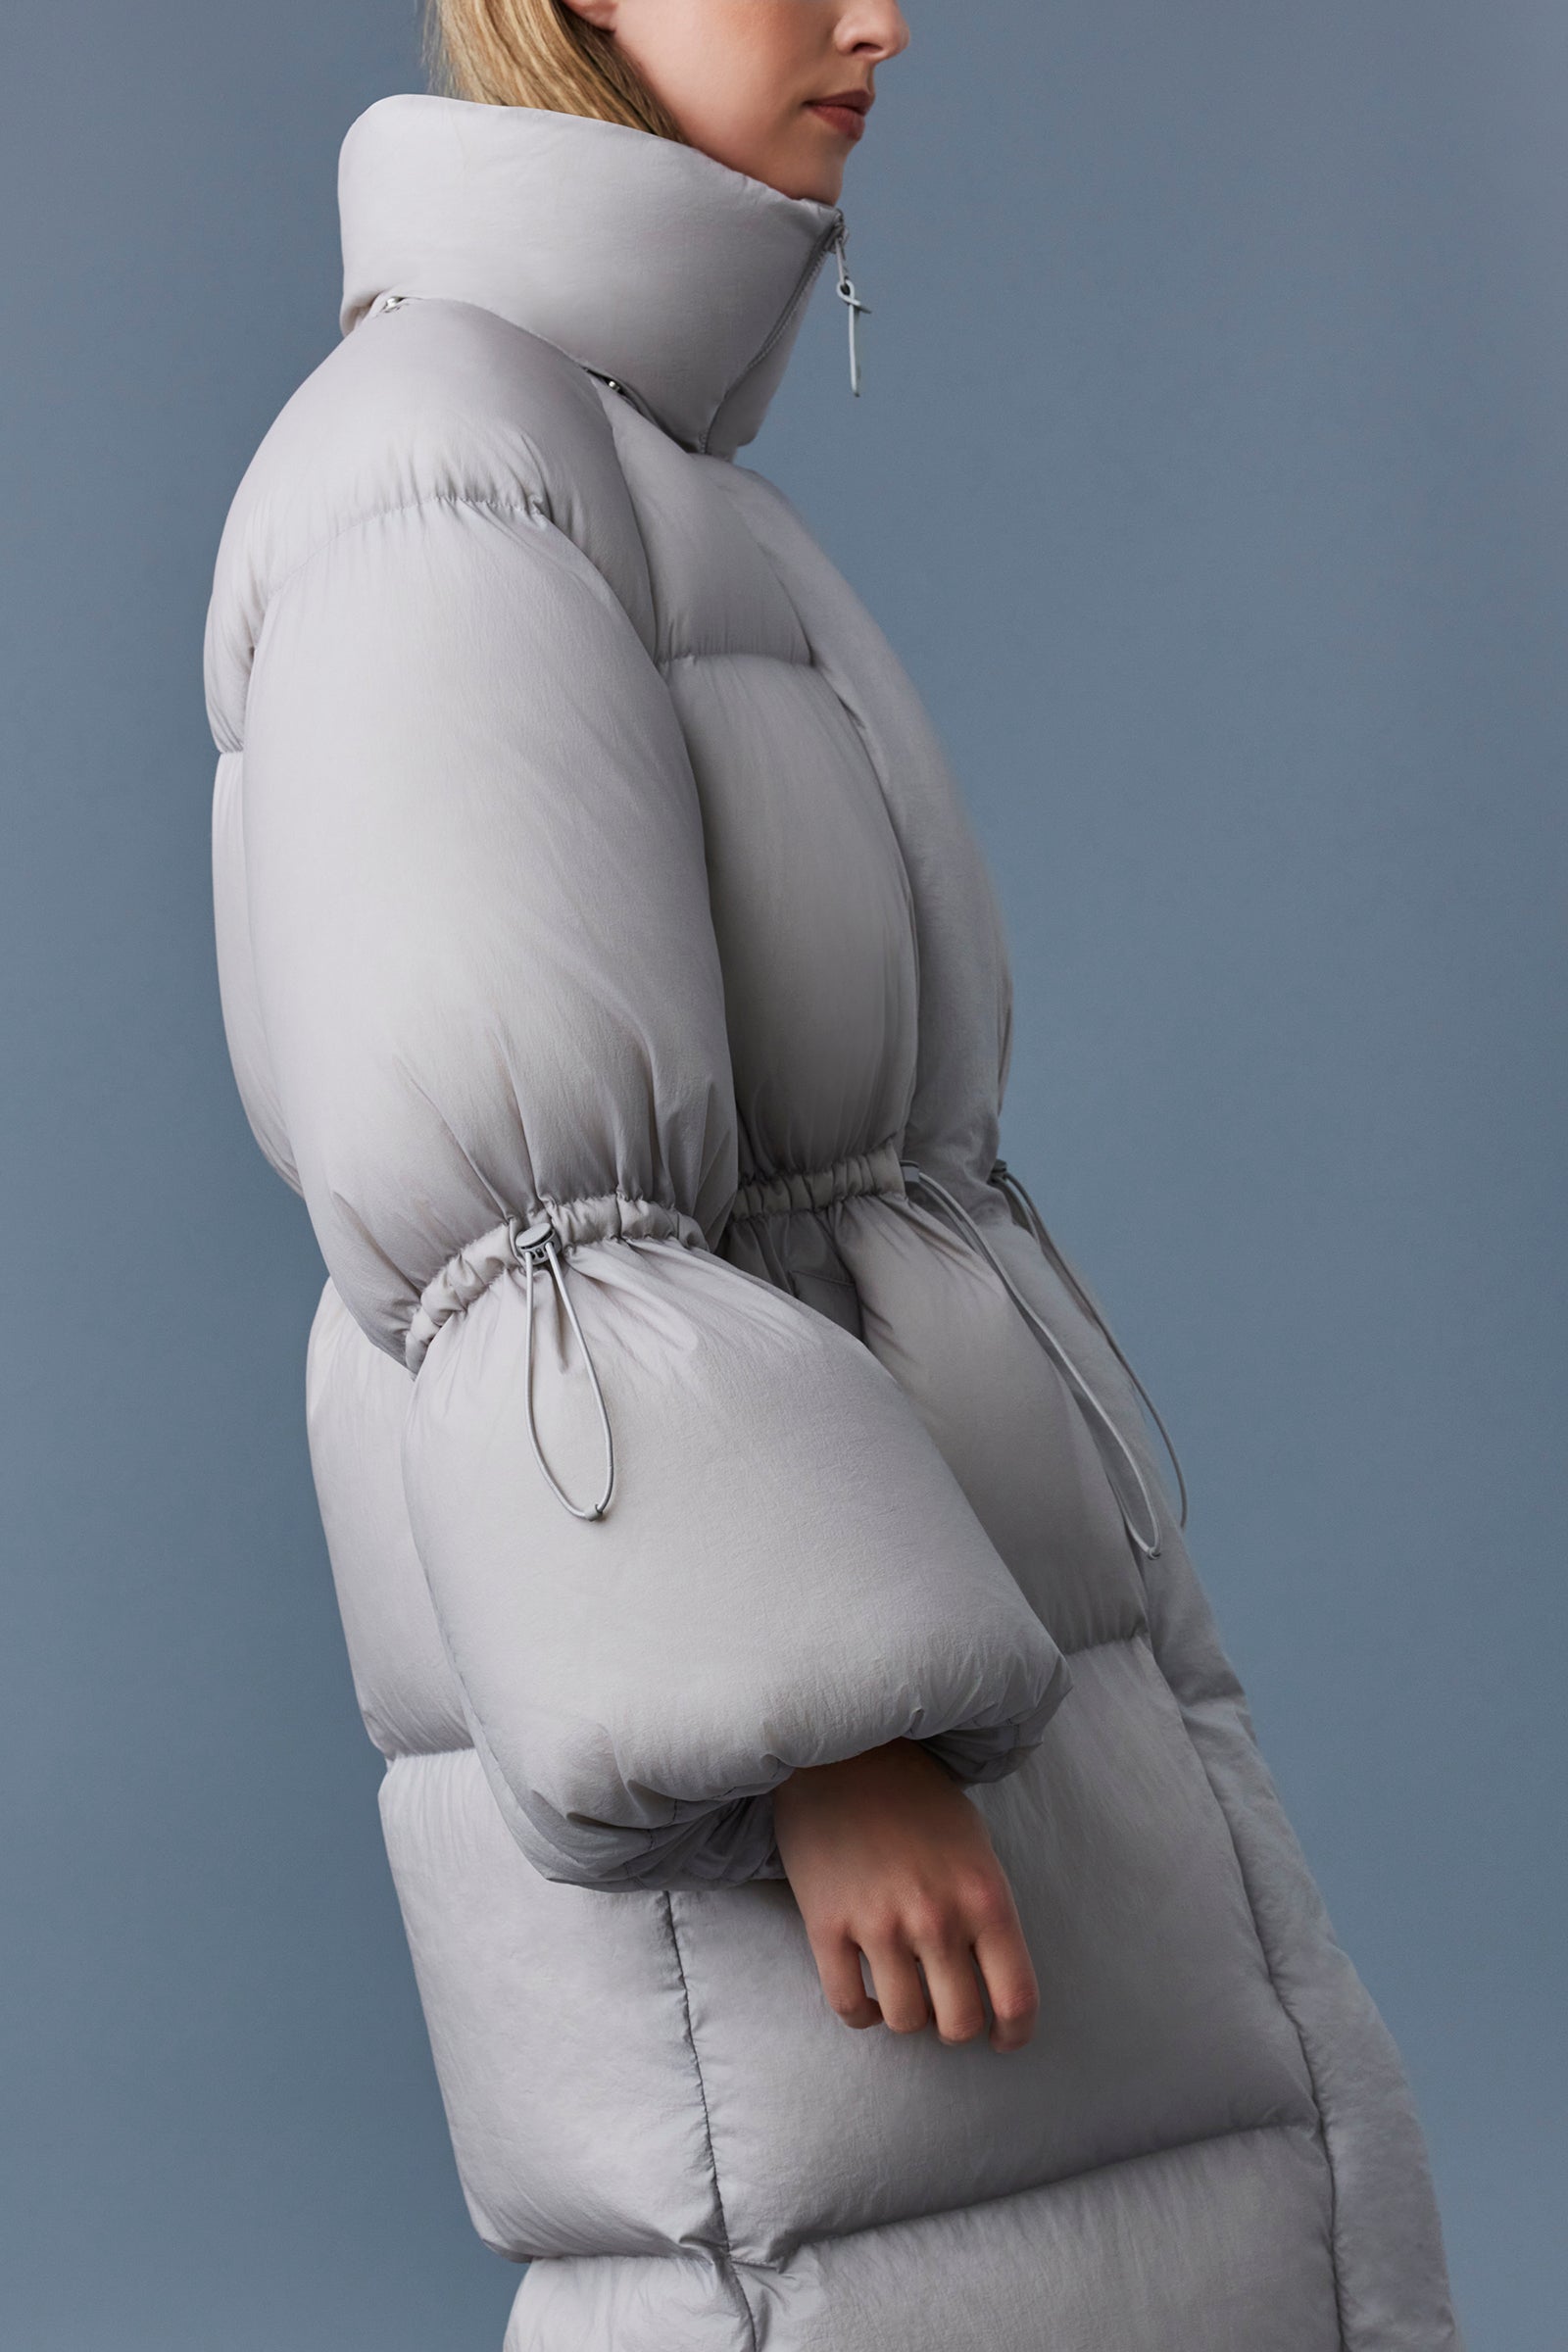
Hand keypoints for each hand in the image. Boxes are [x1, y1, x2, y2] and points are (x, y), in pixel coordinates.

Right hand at [771, 1738, 1037, 2052]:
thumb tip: (991, 1978)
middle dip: (956, 2026)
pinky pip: (849, 2006)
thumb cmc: (915, 1797)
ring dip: (909, 2018)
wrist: (840, 1753)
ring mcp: (878, 1924)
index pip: (1016, 1997)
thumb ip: (986, 1910)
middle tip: (946, 2009)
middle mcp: (936, 1917)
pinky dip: (864, 2015)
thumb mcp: (974, 1843)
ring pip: (905, 2022)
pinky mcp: (826, 1925)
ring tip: (906, 1994)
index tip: (1003, 2038)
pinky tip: (869, 1998)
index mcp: (984, 1895)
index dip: (1014, 2032)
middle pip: (959, 2022)